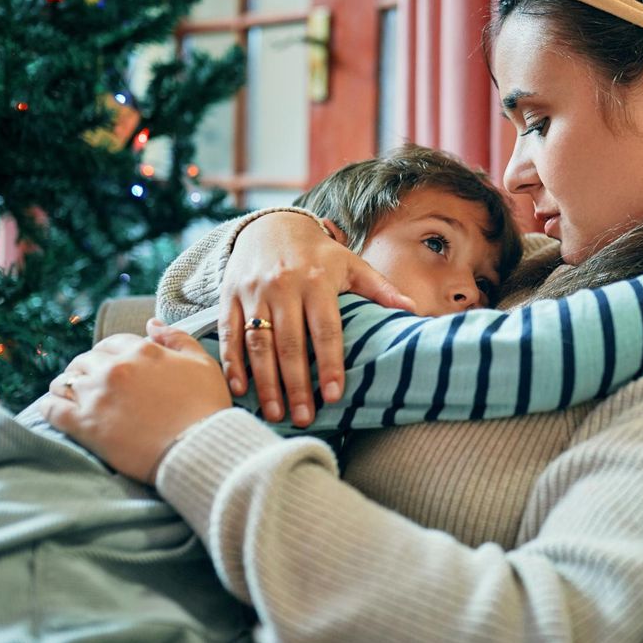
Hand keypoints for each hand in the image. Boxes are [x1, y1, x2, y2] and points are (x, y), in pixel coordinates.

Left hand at [39, 319, 231, 482]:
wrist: (199, 449)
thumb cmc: (206, 408)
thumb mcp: (202, 363)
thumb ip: (177, 338)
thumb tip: (152, 323)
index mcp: (142, 350)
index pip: (112, 343)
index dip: (112, 355)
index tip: (115, 369)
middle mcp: (115, 367)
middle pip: (85, 360)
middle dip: (88, 370)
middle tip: (95, 387)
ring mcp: (96, 395)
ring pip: (64, 381)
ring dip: (67, 387)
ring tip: (74, 399)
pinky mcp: (84, 424)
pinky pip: (50, 408)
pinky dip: (49, 407)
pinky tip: (55, 411)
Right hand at [219, 212, 414, 426]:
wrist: (270, 224)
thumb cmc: (317, 252)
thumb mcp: (350, 263)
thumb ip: (380, 288)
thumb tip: (413, 310)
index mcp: (317, 280)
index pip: (326, 329)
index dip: (330, 363)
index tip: (334, 396)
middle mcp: (283, 286)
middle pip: (289, 342)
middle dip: (296, 384)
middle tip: (303, 418)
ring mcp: (253, 292)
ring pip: (258, 343)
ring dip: (265, 381)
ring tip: (275, 413)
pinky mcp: (229, 296)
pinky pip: (229, 333)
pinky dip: (232, 363)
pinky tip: (240, 390)